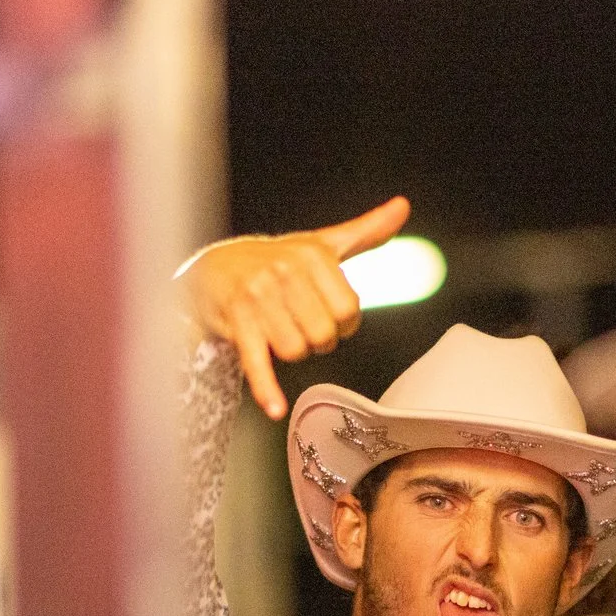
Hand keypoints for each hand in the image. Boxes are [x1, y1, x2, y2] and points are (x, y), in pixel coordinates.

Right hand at [179, 196, 409, 418]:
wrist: (213, 269)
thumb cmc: (275, 260)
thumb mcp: (321, 244)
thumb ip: (365, 231)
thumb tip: (402, 208)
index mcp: (312, 254)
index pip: (349, 310)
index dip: (344, 322)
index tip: (330, 314)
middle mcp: (284, 272)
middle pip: (324, 335)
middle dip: (318, 339)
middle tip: (302, 324)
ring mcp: (258, 298)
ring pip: (296, 351)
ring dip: (293, 351)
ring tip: (279, 331)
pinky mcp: (238, 324)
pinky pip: (258, 363)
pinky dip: (266, 389)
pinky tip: (275, 408)